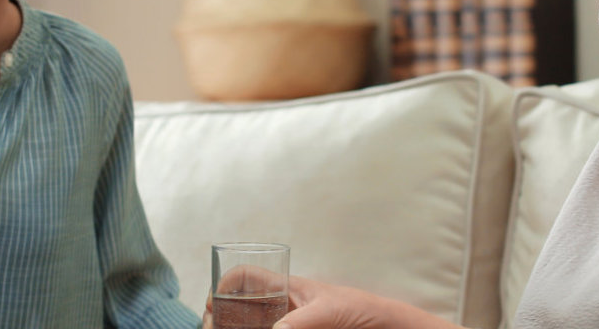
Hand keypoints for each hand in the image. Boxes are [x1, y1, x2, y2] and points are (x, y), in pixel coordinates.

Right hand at [203, 270, 456, 328]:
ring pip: (250, 324)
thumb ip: (301, 322)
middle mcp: (280, 307)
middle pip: (238, 307)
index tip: (213, 303)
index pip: (245, 276)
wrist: (385, 328)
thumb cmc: (361, 310)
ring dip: (236, 326)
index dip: (225, 284)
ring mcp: (288, 324)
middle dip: (223, 318)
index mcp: (285, 288)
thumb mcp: (329, 311)